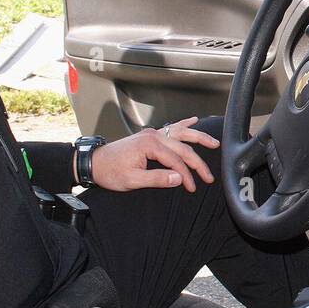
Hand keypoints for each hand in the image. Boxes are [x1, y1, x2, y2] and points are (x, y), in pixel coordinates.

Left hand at [89, 117, 219, 191]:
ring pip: (181, 134)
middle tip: (209, 176)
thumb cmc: (110, 172)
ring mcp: (152, 133)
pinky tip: (194, 120)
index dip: (186, 175)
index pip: (175, 161)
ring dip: (199, 138)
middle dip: (198, 163)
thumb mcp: (132, 180)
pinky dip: (184, 124)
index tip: (192, 187)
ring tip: (214, 143)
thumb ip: (157, 179)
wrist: (94, 163)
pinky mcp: (150, 135)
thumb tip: (179, 179)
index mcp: (149, 145)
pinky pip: (171, 128)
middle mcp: (153, 135)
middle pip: (183, 148)